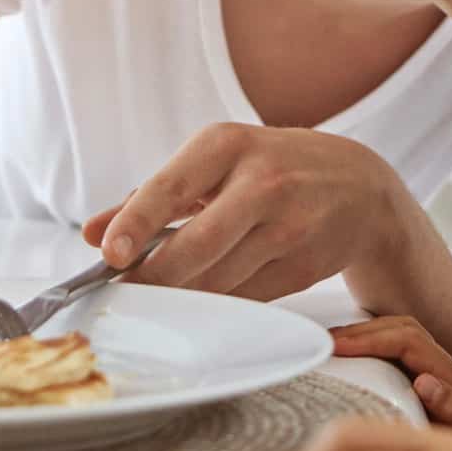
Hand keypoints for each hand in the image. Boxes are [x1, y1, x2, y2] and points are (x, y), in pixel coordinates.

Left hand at [81, 124, 438, 304]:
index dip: (135, 224)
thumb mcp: (213, 163)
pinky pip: (245, 299)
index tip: (107, 254)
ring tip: (160, 297)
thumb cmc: (271, 168)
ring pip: (218, 282)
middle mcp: (262, 183)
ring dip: (182, 297)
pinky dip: (218, 304)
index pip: (170, 188)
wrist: (361, 186)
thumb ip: (150, 197)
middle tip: (125, 294)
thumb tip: (90, 234)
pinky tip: (206, 298)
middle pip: (195, 247)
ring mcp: (289, 227)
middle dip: (154, 278)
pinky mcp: (305, 267)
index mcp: (227, 145)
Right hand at [332, 317, 451, 450]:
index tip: (336, 348)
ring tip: (328, 348)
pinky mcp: (424, 378)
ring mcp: (432, 368)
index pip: (405, 340)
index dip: (369, 340)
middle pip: (397, 328)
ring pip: (395, 335)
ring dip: (362, 336)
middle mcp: (440, 364)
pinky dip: (369, 349)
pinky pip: (393, 352)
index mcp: (451, 373)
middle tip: (321, 343)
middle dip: (358, 332)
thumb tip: (425, 382)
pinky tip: (347, 362)